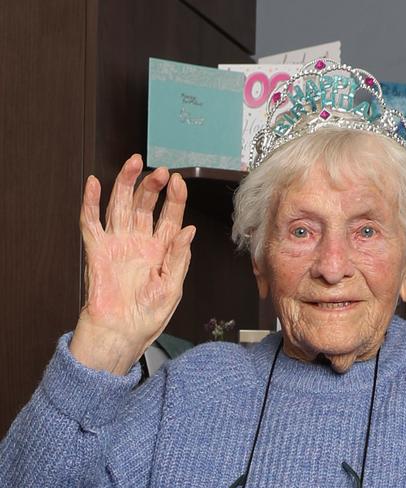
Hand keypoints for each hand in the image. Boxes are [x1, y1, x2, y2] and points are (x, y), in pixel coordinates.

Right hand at [70, 155, 194, 373]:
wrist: (121, 334)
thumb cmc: (149, 315)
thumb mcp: (173, 287)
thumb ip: (179, 257)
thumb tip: (189, 230)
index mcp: (162, 249)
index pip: (170, 215)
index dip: (175, 197)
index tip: (179, 181)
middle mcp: (140, 242)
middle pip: (145, 204)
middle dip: (152, 185)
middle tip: (160, 171)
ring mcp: (118, 244)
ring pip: (120, 205)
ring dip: (125, 183)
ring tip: (133, 163)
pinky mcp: (97, 251)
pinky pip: (91, 223)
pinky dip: (91, 203)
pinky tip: (95, 184)